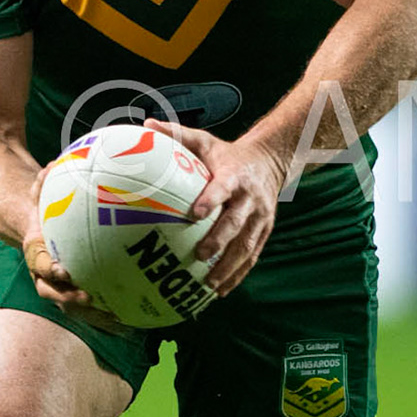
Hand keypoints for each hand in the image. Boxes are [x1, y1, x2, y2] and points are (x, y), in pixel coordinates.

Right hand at [22, 163, 121, 330]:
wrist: (40, 230)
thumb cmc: (44, 210)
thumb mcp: (40, 193)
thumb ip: (44, 182)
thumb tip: (52, 165)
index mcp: (37, 253)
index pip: (40, 264)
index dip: (51, 270)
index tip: (64, 271)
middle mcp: (47, 276)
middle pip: (54, 295)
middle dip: (70, 300)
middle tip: (88, 298)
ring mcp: (61, 288)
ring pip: (74, 308)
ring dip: (93, 316)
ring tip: (116, 320)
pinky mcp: (77, 293)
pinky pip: (93, 308)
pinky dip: (109, 317)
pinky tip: (133, 321)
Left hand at [145, 120, 285, 296]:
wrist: (270, 161)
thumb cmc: (227, 154)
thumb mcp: (206, 141)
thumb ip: (178, 135)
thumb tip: (146, 125)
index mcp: (235, 176)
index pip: (224, 188)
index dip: (212, 200)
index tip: (196, 213)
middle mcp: (251, 198)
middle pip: (237, 222)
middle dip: (220, 240)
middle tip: (200, 255)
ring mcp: (261, 218)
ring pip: (247, 245)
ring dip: (229, 266)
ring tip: (209, 284)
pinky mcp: (264, 231)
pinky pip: (252, 256)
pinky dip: (238, 274)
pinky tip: (220, 291)